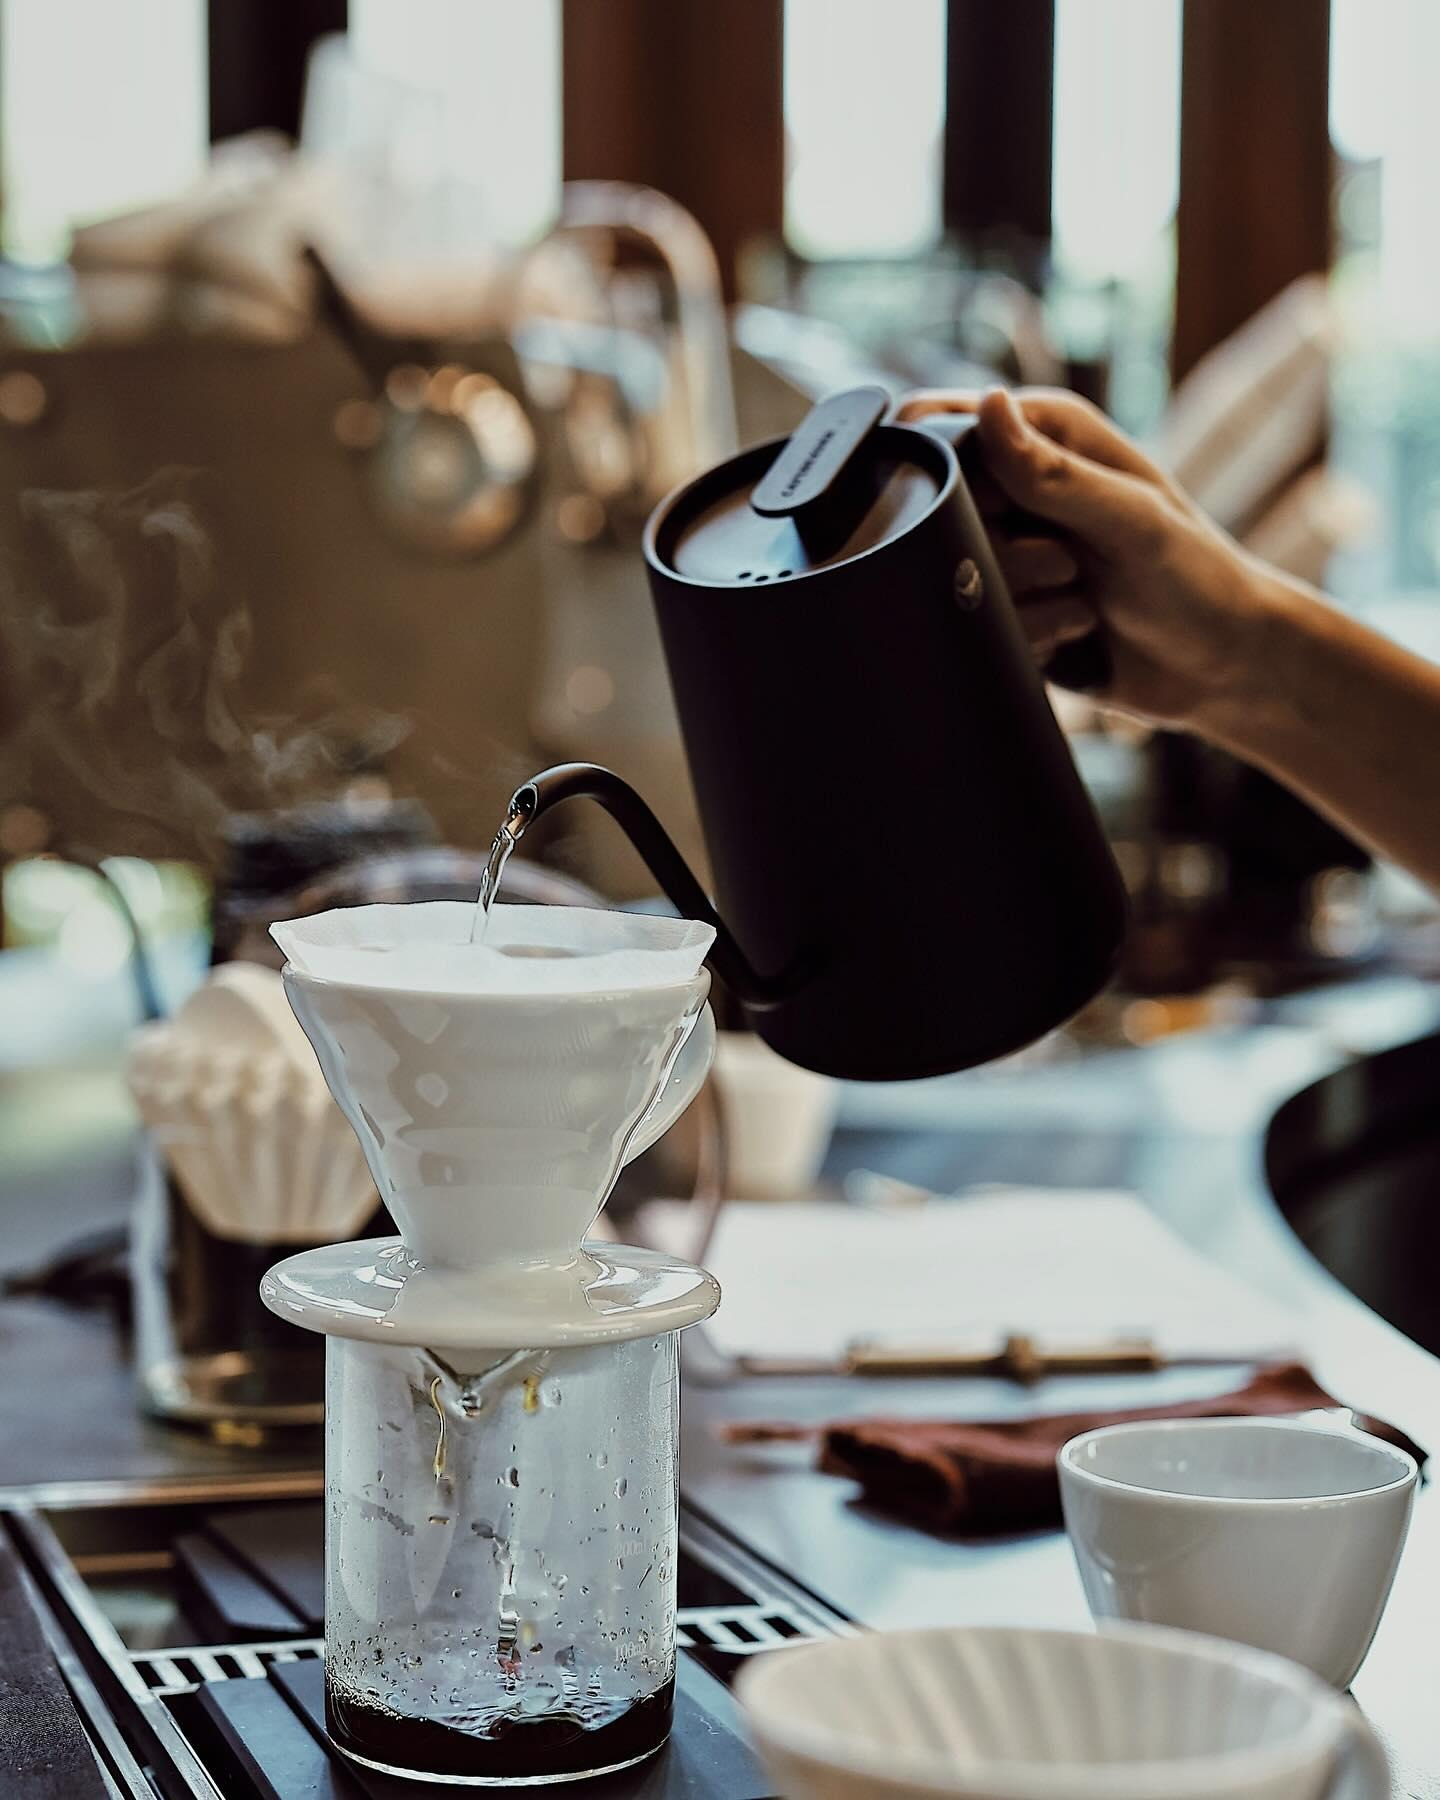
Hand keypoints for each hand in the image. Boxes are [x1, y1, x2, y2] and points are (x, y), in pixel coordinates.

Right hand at [896, 387, 1297, 730]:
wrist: (1223, 667)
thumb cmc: (1197, 577)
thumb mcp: (1129, 520)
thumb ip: (1053, 473)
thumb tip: (986, 405)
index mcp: (1049, 434)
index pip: (945, 430)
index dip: (955, 477)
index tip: (1005, 514)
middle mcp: (1023, 485)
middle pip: (940, 516)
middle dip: (1001, 555)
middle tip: (1070, 563)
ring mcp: (1013, 548)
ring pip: (955, 578)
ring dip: (1025, 602)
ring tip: (1085, 600)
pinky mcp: (1011, 606)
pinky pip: (979, 624)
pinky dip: (1028, 637)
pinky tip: (1076, 632)